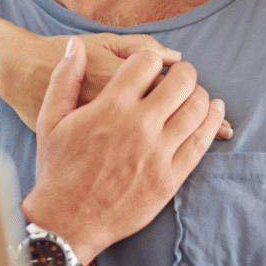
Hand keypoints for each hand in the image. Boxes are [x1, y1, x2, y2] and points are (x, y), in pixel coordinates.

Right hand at [21, 37, 225, 264]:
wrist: (66, 220)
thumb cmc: (58, 168)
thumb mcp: (51, 118)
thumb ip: (64, 76)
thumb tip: (73, 44)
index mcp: (111, 106)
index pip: (148, 62)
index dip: (152, 60)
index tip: (151, 67)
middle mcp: (139, 126)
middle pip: (181, 80)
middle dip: (183, 72)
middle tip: (179, 76)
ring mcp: (158, 153)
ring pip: (197, 108)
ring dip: (200, 94)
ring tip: (193, 93)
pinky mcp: (170, 177)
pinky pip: (201, 142)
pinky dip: (212, 121)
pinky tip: (213, 112)